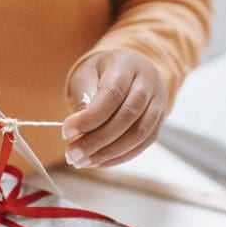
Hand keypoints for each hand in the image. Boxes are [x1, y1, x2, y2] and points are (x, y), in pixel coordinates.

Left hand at [62, 49, 166, 168]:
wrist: (126, 69)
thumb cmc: (100, 72)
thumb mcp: (86, 75)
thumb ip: (84, 100)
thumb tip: (79, 132)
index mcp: (127, 65)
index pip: (112, 94)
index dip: (89, 117)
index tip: (66, 132)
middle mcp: (148, 82)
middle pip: (127, 116)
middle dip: (97, 140)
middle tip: (72, 155)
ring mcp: (158, 102)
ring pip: (138, 134)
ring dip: (108, 153)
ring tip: (82, 162)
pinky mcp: (159, 121)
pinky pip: (142, 144)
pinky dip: (119, 156)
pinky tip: (98, 161)